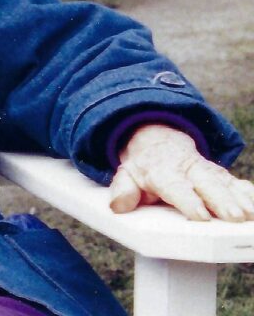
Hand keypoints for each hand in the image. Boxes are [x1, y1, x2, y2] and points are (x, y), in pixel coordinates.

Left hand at [109, 124, 253, 221]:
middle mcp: (188, 170)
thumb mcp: (126, 175)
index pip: (176, 187)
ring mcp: (207, 171)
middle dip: (222, 200)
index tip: (201, 216)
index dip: (188, 201)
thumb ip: (123, 190)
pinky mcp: (220, 175)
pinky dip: (250, 193)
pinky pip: (237, 183)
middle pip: (207, 184)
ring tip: (251, 215)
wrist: (157, 141)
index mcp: (163, 172)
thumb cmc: (144, 166)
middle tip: (234, 217)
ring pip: (226, 183)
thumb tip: (117, 205)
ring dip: (240, 199)